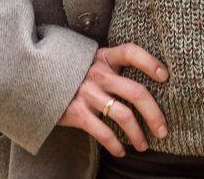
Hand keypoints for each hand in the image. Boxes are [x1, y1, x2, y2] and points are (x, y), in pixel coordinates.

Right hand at [56, 44, 170, 157]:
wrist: (37, 82)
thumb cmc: (74, 74)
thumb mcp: (93, 62)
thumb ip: (113, 67)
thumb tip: (147, 82)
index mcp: (104, 58)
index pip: (131, 52)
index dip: (150, 62)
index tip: (166, 76)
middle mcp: (98, 74)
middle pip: (136, 92)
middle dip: (154, 114)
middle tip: (163, 130)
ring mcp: (88, 93)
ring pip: (123, 115)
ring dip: (138, 134)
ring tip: (144, 145)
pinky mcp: (77, 113)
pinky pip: (103, 132)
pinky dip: (115, 145)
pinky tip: (121, 151)